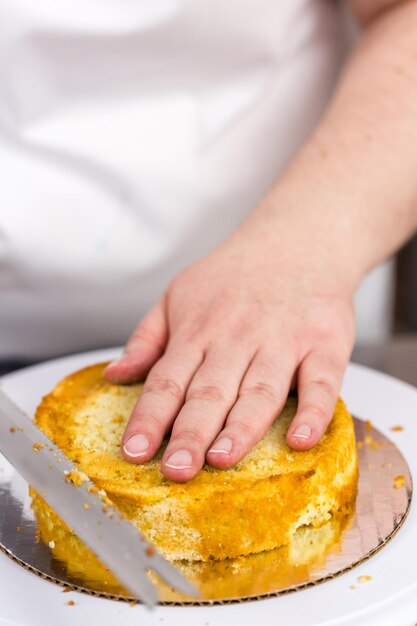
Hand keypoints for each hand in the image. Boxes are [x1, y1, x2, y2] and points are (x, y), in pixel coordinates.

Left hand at [104, 222, 354, 482]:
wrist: (297, 240)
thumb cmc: (234, 275)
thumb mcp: (178, 294)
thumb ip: (147, 338)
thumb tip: (115, 375)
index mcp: (198, 331)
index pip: (167, 381)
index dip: (149, 418)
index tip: (134, 451)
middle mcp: (237, 338)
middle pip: (210, 392)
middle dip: (190, 433)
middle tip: (176, 469)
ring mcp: (282, 341)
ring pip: (258, 391)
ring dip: (240, 427)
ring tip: (220, 458)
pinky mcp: (324, 344)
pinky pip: (319, 382)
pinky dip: (311, 411)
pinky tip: (299, 439)